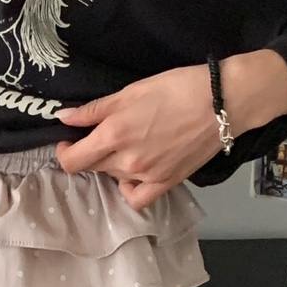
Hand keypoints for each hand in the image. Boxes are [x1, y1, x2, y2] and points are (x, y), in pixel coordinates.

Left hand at [55, 64, 219, 209]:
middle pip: (93, 168)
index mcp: (113, 135)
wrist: (222, 102)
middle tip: (107, 135)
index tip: (68, 142)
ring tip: (131, 143)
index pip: (72, 161)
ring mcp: (145, 177)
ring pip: (114, 177)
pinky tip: (134, 175)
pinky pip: (136, 198)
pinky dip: (130, 189)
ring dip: (113, 164)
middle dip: (93, 153)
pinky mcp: (164, 184)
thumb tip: (64, 119)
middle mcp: (125, 161)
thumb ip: (94, 110)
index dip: (65, 153)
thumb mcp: (131, 91)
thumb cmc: (178, 88)